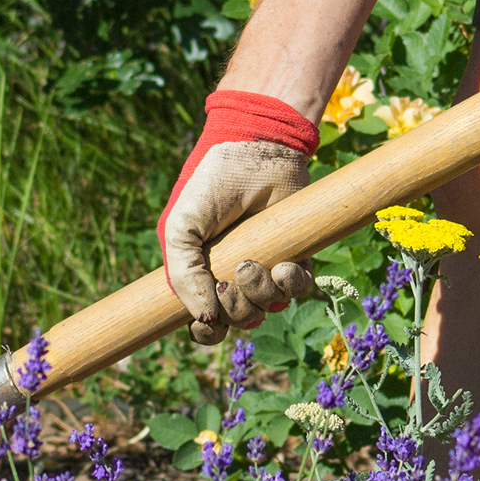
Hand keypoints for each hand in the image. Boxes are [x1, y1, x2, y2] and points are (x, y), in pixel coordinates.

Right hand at [160, 90, 318, 344]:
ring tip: (255, 263)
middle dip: (237, 309)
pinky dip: (291, 282)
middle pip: (239, 320)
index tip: (209, 321)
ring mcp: (267, 266)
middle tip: (235, 274)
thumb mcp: (180, 228)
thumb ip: (182, 275)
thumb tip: (205, 319)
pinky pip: (299, 287)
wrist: (257, 149)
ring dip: (263, 293)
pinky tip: (283, 263)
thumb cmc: (211, 185)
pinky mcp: (297, 254)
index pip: (206, 323)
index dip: (208, 331)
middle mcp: (234, 276)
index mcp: (202, 273)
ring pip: (270, 308)